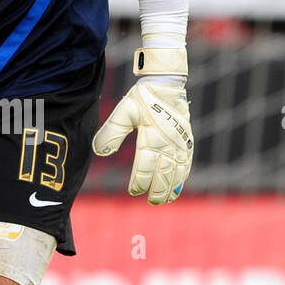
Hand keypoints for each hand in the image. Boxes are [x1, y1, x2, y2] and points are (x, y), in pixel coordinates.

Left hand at [92, 48, 192, 203]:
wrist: (166, 82)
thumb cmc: (142, 97)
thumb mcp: (123, 111)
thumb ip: (111, 132)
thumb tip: (98, 152)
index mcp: (152, 136)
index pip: (146, 166)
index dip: (140, 181)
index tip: (134, 190)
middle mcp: (169, 142)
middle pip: (164, 173)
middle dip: (158, 190)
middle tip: (152, 202)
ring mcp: (180, 142)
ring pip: (177, 170)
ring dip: (171, 187)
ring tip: (165, 200)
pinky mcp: (187, 140)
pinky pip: (187, 162)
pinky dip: (183, 176)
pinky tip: (178, 186)